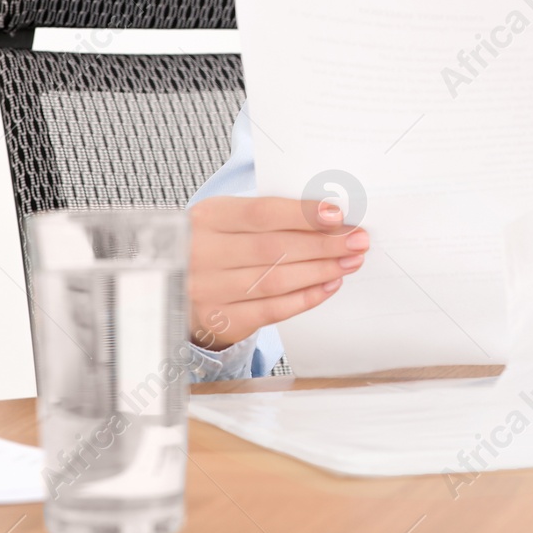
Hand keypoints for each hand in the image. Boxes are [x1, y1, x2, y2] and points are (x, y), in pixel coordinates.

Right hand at [188, 196, 368, 349]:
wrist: (175, 283)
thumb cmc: (215, 244)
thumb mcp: (228, 218)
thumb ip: (268, 215)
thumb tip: (328, 217)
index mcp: (206, 217)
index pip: (262, 212)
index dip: (302, 214)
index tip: (337, 215)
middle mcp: (201, 253)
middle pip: (274, 248)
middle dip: (324, 244)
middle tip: (357, 240)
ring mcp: (208, 289)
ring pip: (276, 280)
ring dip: (321, 270)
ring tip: (350, 262)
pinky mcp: (219, 320)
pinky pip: (272, 310)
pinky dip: (305, 298)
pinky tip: (328, 285)